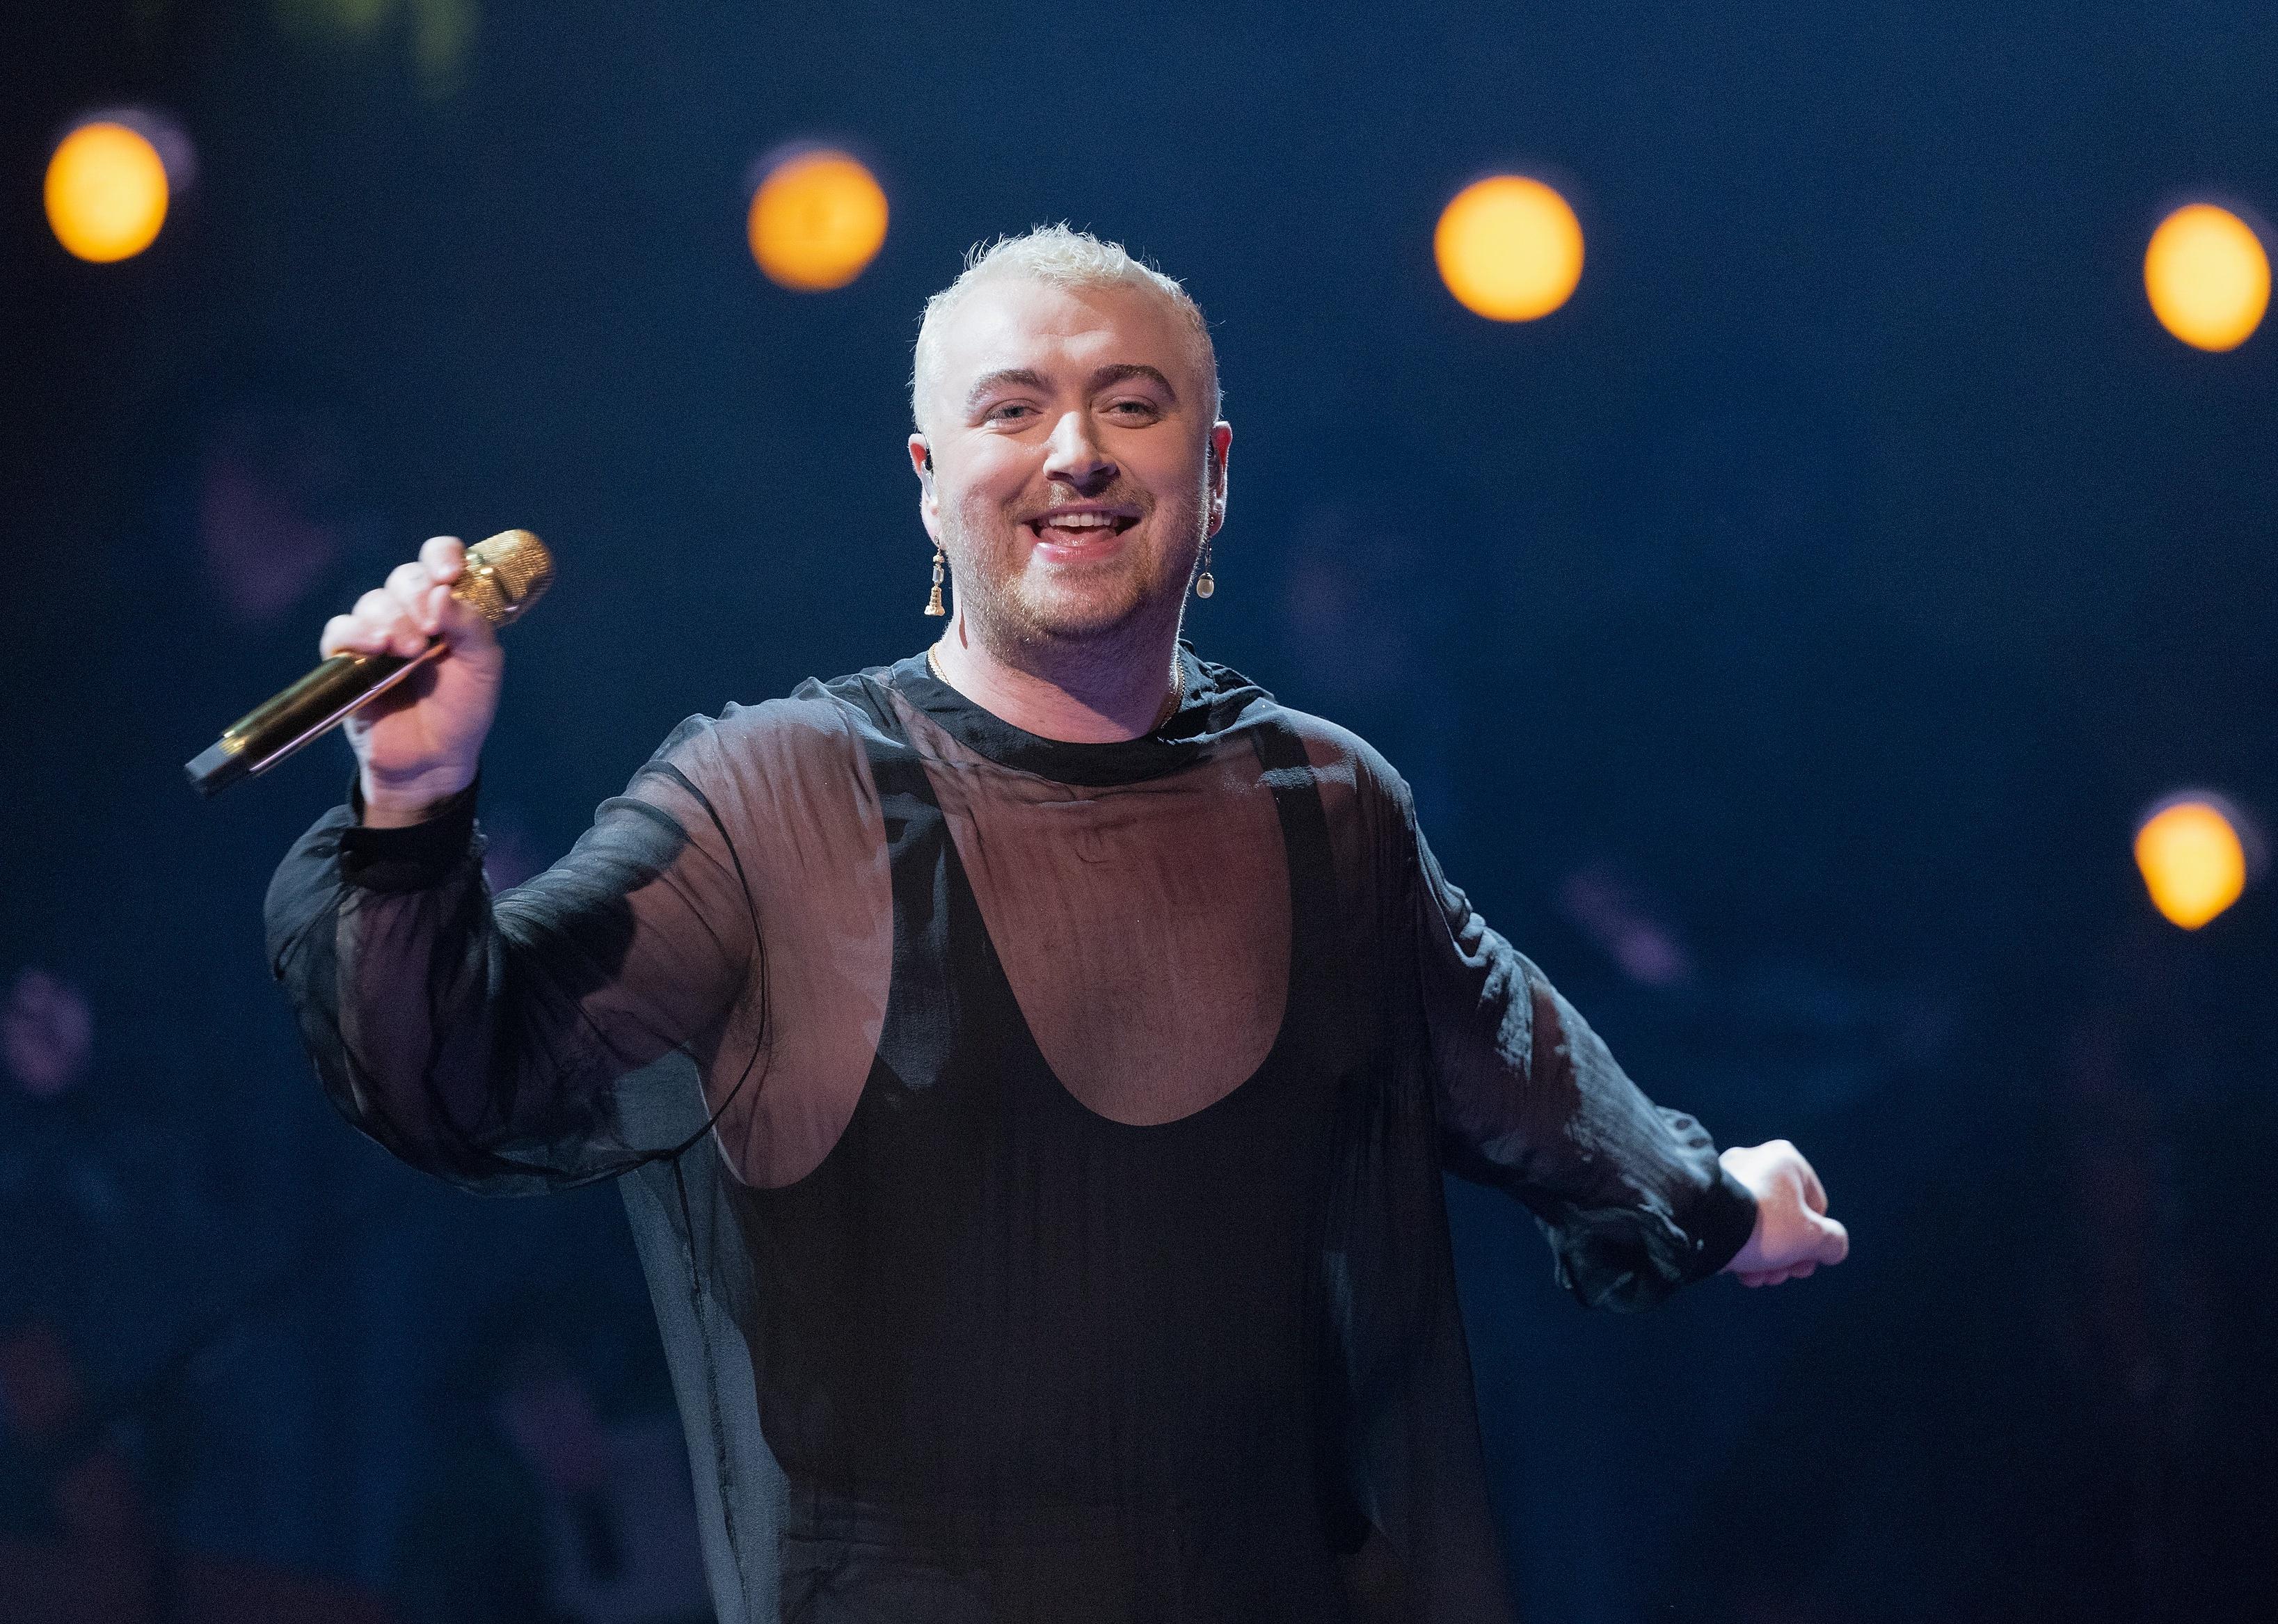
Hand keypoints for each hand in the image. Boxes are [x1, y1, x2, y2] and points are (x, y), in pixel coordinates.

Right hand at [319, 536, 503, 825]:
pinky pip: (340, 631)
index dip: (442, 556)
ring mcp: (378, 635)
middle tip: (429, 629)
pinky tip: (375, 648)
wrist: (434, 760)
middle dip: (416, 595)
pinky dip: (355, 634)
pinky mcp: (348, 661)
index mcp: (448, 608)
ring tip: (409, 650)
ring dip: (390, 618)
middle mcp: (411, 614)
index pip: (440, 560)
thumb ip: (472, 626)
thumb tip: (442, 592)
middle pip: (404, 577)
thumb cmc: (462, 711)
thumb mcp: (483, 667)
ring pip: (373, 601)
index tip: (449, 574)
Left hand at [1718, 1139, 1848, 1286]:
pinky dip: (1742, 1249)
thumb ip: (1832, 1242)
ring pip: (1760, 1226)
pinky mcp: (1707, 1198)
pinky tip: (1741, 1272)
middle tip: (1781, 1275)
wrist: (1703, 1225)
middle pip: (1786, 1219)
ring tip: (1759, 1278)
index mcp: (1786, 1159)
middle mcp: (1755, 1160)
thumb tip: (1833, 1247)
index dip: (1815, 1241)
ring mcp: (1728, 1178)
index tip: (1804, 1264)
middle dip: (1787, 1255)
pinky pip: (1734, 1225)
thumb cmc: (1764, 1226)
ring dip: (1765, 1259)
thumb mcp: (1811, 1238)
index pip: (1816, 1206)